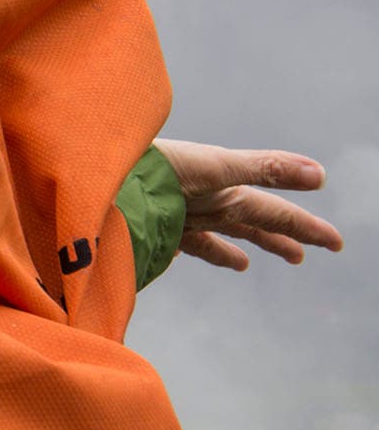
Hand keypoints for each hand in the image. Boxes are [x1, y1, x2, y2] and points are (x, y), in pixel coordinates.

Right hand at [153, 138, 344, 271]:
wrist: (95, 191)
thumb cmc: (153, 174)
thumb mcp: (214, 164)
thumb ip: (265, 168)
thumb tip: (320, 175)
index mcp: (226, 201)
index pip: (276, 216)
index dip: (307, 227)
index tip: (335, 243)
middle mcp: (205, 215)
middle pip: (250, 228)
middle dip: (276, 239)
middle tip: (299, 257)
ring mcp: (175, 222)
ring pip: (212, 238)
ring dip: (230, 250)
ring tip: (243, 265)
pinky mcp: (146, 223)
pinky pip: (172, 241)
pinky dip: (181, 248)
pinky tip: (177, 254)